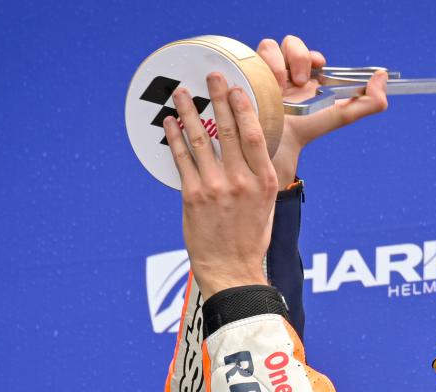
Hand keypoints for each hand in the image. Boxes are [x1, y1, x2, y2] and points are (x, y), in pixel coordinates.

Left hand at [162, 73, 277, 295]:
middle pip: (228, 130)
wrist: (232, 270)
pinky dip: (175, 138)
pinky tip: (170, 123)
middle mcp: (242, 181)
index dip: (244, 108)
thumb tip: (245, 148)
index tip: (236, 89)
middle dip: (218, 99)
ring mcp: (216, 188)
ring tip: (182, 93)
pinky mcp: (193, 197)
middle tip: (211, 76)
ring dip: (190, 112)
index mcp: (264, 182)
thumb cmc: (250, 240)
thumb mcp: (266, 206)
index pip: (255, 135)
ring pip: (201, 140)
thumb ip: (257, 176)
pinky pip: (182, 159)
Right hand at [256, 35, 389, 186]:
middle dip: (297, 55)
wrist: (280, 144)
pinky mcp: (249, 76)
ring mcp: (266, 74)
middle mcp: (286, 72)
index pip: (308, 53)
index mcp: (306, 76)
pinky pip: (252, 56)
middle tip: (300, 81)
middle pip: (290, 43)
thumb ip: (369, 101)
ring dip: (277, 62)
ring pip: (270, 46)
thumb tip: (384, 76)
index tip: (319, 65)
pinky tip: (267, 86)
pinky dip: (261, 66)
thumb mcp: (342, 115)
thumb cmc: (309, 129)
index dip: (311, 54)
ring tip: (281, 87)